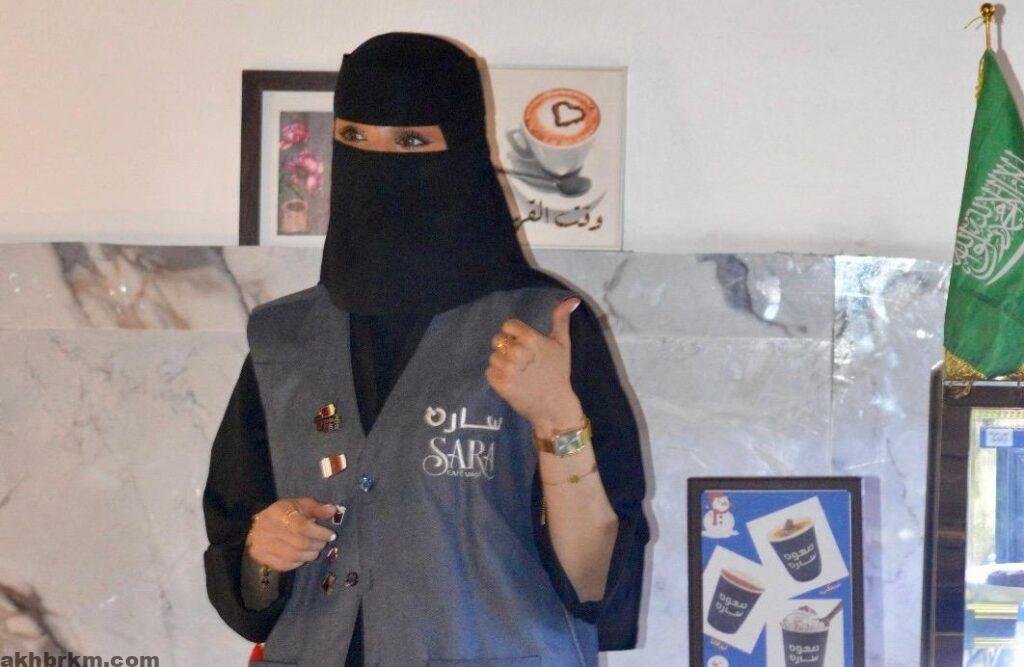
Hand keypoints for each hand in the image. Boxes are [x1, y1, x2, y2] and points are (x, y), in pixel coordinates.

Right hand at [245, 497, 336, 571]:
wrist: (258, 524)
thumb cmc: (284, 513)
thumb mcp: (300, 505)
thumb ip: (317, 508)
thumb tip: (333, 510)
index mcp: (278, 513)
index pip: (303, 527)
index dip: (320, 533)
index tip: (331, 535)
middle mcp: (268, 529)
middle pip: (300, 543)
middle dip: (317, 545)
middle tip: (323, 543)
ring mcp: (262, 545)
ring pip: (294, 556)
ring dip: (309, 555)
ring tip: (315, 550)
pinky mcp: (261, 557)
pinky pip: (285, 565)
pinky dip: (298, 562)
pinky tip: (302, 556)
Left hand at [485, 296, 584, 436]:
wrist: (554, 406)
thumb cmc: (558, 373)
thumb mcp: (563, 344)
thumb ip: (561, 320)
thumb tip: (572, 299)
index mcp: (532, 339)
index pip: (508, 326)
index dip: (513, 335)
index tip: (523, 345)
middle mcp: (519, 353)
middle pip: (498, 341)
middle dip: (507, 350)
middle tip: (522, 363)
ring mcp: (509, 370)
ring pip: (493, 357)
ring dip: (502, 364)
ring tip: (518, 373)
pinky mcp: (502, 385)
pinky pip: (489, 372)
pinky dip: (497, 377)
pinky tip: (512, 382)